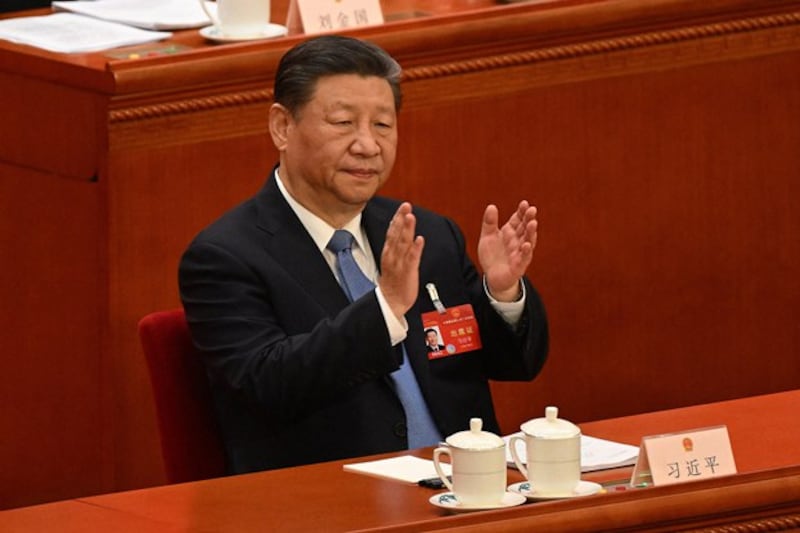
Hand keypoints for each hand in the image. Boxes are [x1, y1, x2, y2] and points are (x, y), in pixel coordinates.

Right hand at [378, 203, 423, 319]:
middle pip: (396, 234)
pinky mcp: (408, 272)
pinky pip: (412, 259)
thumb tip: (400, 231)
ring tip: (411, 217)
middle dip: (401, 219)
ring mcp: (399, 263)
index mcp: (389, 252)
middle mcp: (392, 255)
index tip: (403, 206)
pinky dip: (416, 248)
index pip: (392, 231)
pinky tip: (420, 239)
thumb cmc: (393, 281)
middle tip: (406, 205)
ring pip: (403, 243)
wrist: (390, 302)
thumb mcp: (392, 260)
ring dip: (407, 229)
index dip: (397, 218)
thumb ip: (396, 245)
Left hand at [478, 201, 537, 301]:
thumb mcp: (487, 237)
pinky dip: (526, 252)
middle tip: (532, 210)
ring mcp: (519, 253)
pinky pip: (523, 258)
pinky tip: (527, 245)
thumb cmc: (493, 256)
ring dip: (531, 233)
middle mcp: (517, 241)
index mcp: (510, 232)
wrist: (493, 277)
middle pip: (525, 229)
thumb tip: (492, 206)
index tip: (524, 203)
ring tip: (532, 223)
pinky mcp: (518, 266)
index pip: (518, 220)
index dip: (521, 212)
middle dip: (529, 219)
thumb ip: (489, 223)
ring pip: (528, 242)